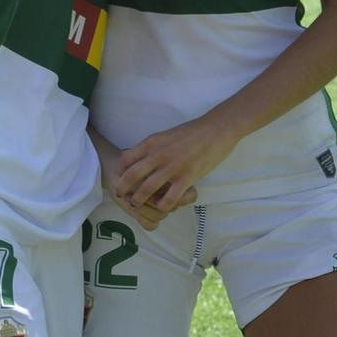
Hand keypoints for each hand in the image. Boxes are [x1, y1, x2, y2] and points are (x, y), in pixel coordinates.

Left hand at [113, 117, 235, 222]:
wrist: (216, 129)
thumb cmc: (192, 132)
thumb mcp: (166, 135)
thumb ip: (153, 147)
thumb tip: (141, 157)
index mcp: (152, 143)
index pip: (125, 159)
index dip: (120, 171)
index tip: (120, 178)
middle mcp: (158, 155)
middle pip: (131, 176)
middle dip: (123, 189)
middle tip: (122, 197)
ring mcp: (172, 167)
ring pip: (146, 189)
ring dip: (139, 200)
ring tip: (137, 205)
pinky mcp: (187, 177)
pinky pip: (169, 198)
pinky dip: (162, 206)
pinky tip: (162, 206)